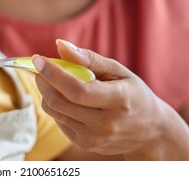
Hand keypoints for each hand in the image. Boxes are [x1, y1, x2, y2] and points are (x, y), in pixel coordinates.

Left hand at [32, 39, 188, 159]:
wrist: (149, 132)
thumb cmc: (133, 94)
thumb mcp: (118, 71)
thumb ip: (89, 58)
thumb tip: (60, 45)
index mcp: (118, 101)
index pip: (77, 90)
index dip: (53, 74)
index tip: (38, 59)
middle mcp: (105, 124)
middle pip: (60, 101)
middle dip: (43, 80)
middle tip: (40, 66)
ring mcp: (94, 138)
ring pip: (54, 111)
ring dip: (46, 92)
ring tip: (53, 79)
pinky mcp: (85, 144)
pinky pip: (58, 120)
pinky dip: (55, 105)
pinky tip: (65, 97)